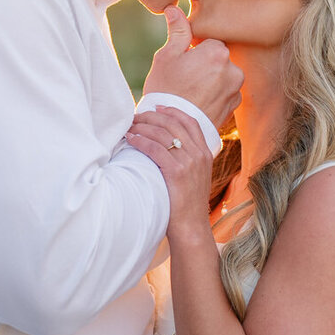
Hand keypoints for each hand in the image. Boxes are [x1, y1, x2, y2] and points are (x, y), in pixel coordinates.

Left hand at [125, 107, 213, 240]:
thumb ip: (185, 159)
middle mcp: (199, 154)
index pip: (190, 121)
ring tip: (129, 127)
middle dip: (151, 116)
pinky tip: (130, 139)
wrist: (191, 226)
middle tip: (135, 117)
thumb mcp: (193, 177)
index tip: (156, 107)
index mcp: (205, 153)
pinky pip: (155, 148)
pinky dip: (141, 141)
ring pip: (162, 133)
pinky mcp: (177, 172)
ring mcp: (189, 162)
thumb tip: (167, 146)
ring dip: (142, 127)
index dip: (172, 111)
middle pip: (173, 123)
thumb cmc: (186, 204)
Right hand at [141, 6, 242, 131]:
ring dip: (211, 81)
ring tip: (191, 94)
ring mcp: (236, 89)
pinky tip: (199, 103)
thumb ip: (177, 31)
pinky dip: (214, 95)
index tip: (182, 64)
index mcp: (218, 52)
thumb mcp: (166, 57)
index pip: (208, 42)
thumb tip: (175, 9)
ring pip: (222, 76)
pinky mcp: (234, 106)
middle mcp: (233, 69)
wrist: (172, 131)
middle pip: (218, 58)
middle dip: (204, 65)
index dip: (193, 51)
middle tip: (184, 80)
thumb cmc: (166, 90)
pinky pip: (225, 93)